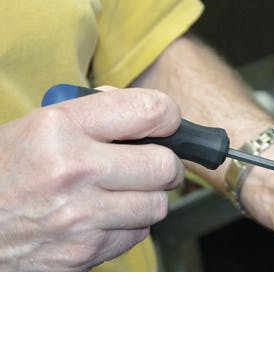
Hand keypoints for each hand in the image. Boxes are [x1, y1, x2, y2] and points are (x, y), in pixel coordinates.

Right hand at [0, 87, 183, 270]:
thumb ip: (93, 114)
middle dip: (166, 163)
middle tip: (155, 163)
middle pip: (164, 165)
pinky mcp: (83, 251)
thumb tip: (145, 114)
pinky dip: (130, 225)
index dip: (168, 115)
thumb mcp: (37, 127)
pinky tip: (106, 216)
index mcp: (60, 127)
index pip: (148, 111)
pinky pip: (137, 234)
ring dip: (149, 197)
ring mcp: (80, 215)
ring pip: (157, 204)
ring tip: (125, 191)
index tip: (166, 123)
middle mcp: (73, 170)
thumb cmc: (3, 171)